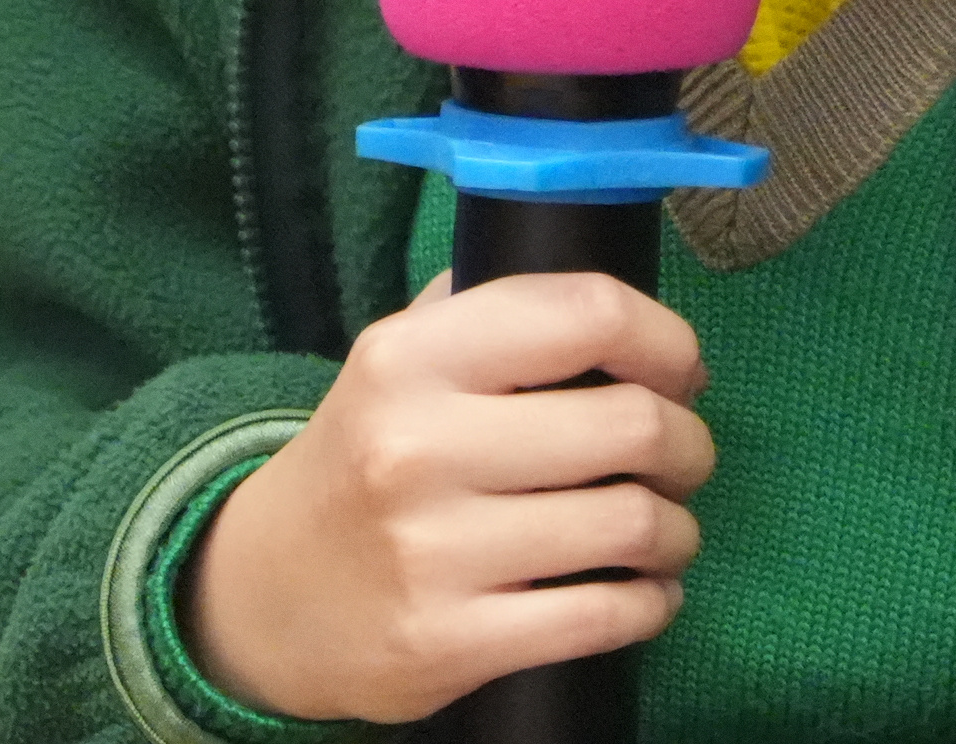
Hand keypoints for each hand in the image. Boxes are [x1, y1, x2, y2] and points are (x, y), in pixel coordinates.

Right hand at [182, 272, 713, 723]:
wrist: (268, 591)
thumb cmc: (370, 457)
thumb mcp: (402, 358)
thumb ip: (496, 313)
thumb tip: (629, 316)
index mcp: (411, 357)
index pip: (589, 313)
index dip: (667, 341)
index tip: (680, 372)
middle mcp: (416, 447)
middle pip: (633, 424)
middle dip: (688, 444)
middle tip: (681, 458)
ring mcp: (431, 552)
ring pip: (633, 525)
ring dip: (676, 530)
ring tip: (663, 529)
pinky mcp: (449, 642)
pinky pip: (606, 616)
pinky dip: (652, 603)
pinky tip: (644, 590)